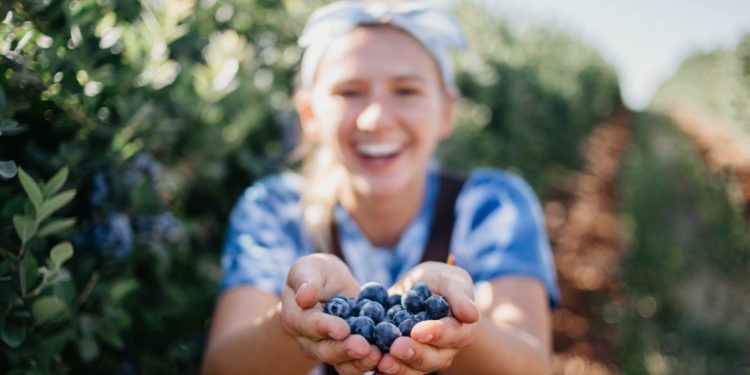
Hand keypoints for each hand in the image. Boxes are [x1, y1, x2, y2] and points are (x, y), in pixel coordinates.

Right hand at [280, 253, 381, 373]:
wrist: (332, 285)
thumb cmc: (317, 273)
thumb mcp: (309, 267)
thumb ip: (306, 280)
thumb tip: (304, 296)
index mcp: (295, 318)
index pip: (309, 325)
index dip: (325, 328)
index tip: (343, 329)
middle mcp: (309, 340)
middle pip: (324, 350)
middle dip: (345, 349)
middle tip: (364, 347)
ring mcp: (329, 350)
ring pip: (341, 363)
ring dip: (359, 362)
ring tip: (378, 356)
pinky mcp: (348, 353)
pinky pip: (357, 364)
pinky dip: (371, 362)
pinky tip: (386, 356)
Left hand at [377, 262, 478, 373]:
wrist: (414, 290)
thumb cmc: (438, 282)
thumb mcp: (450, 279)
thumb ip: (460, 294)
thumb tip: (472, 314)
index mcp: (460, 330)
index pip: (451, 334)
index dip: (435, 333)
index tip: (418, 330)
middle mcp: (444, 350)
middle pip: (432, 358)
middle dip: (414, 353)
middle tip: (396, 347)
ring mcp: (423, 359)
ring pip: (413, 369)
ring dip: (398, 367)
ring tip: (382, 362)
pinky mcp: (403, 362)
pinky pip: (396, 370)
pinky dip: (384, 371)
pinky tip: (372, 368)